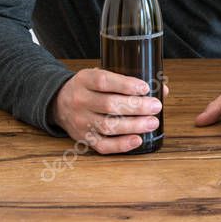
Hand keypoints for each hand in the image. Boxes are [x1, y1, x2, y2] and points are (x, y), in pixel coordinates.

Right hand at [50, 68, 167, 154]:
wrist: (58, 103)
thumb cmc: (89, 88)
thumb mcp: (100, 76)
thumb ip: (128, 81)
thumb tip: (162, 89)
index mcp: (85, 80)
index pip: (104, 82)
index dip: (126, 85)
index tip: (145, 88)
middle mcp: (80, 100)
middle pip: (109, 105)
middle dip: (136, 106)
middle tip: (156, 106)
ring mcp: (81, 121)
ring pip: (107, 126)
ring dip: (134, 125)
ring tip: (152, 122)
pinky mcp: (83, 138)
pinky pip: (102, 145)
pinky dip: (121, 145)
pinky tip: (137, 139)